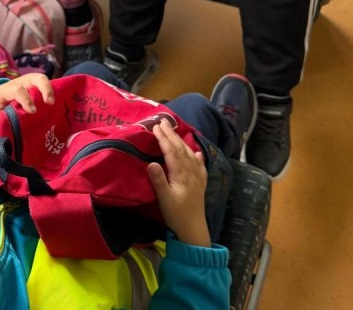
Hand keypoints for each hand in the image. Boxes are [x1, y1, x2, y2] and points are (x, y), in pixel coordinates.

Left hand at [0, 74, 54, 121]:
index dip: (26, 99)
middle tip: (49, 102)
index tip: (32, 111)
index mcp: (9, 88)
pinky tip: (56, 104)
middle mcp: (21, 82)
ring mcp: (30, 83)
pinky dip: (52, 92)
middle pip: (36, 78)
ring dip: (50, 89)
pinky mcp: (36, 86)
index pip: (18, 90)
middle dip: (44, 88)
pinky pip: (46, 86)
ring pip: (43, 80)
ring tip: (53, 103)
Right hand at [147, 120, 210, 246]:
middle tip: (163, 121)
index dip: (163, 138)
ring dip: (181, 142)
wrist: (194, 230)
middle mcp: (190, 172)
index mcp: (181, 174)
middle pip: (181, 149)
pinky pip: (199, 166)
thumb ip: (158, 180)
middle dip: (171, 135)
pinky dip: (197, 157)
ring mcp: (197, 178)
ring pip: (190, 154)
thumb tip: (151, 162)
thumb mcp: (164, 199)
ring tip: (174, 132)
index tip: (155, 126)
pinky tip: (197, 153)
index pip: (171, 151)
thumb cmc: (176, 215)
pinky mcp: (200, 184)